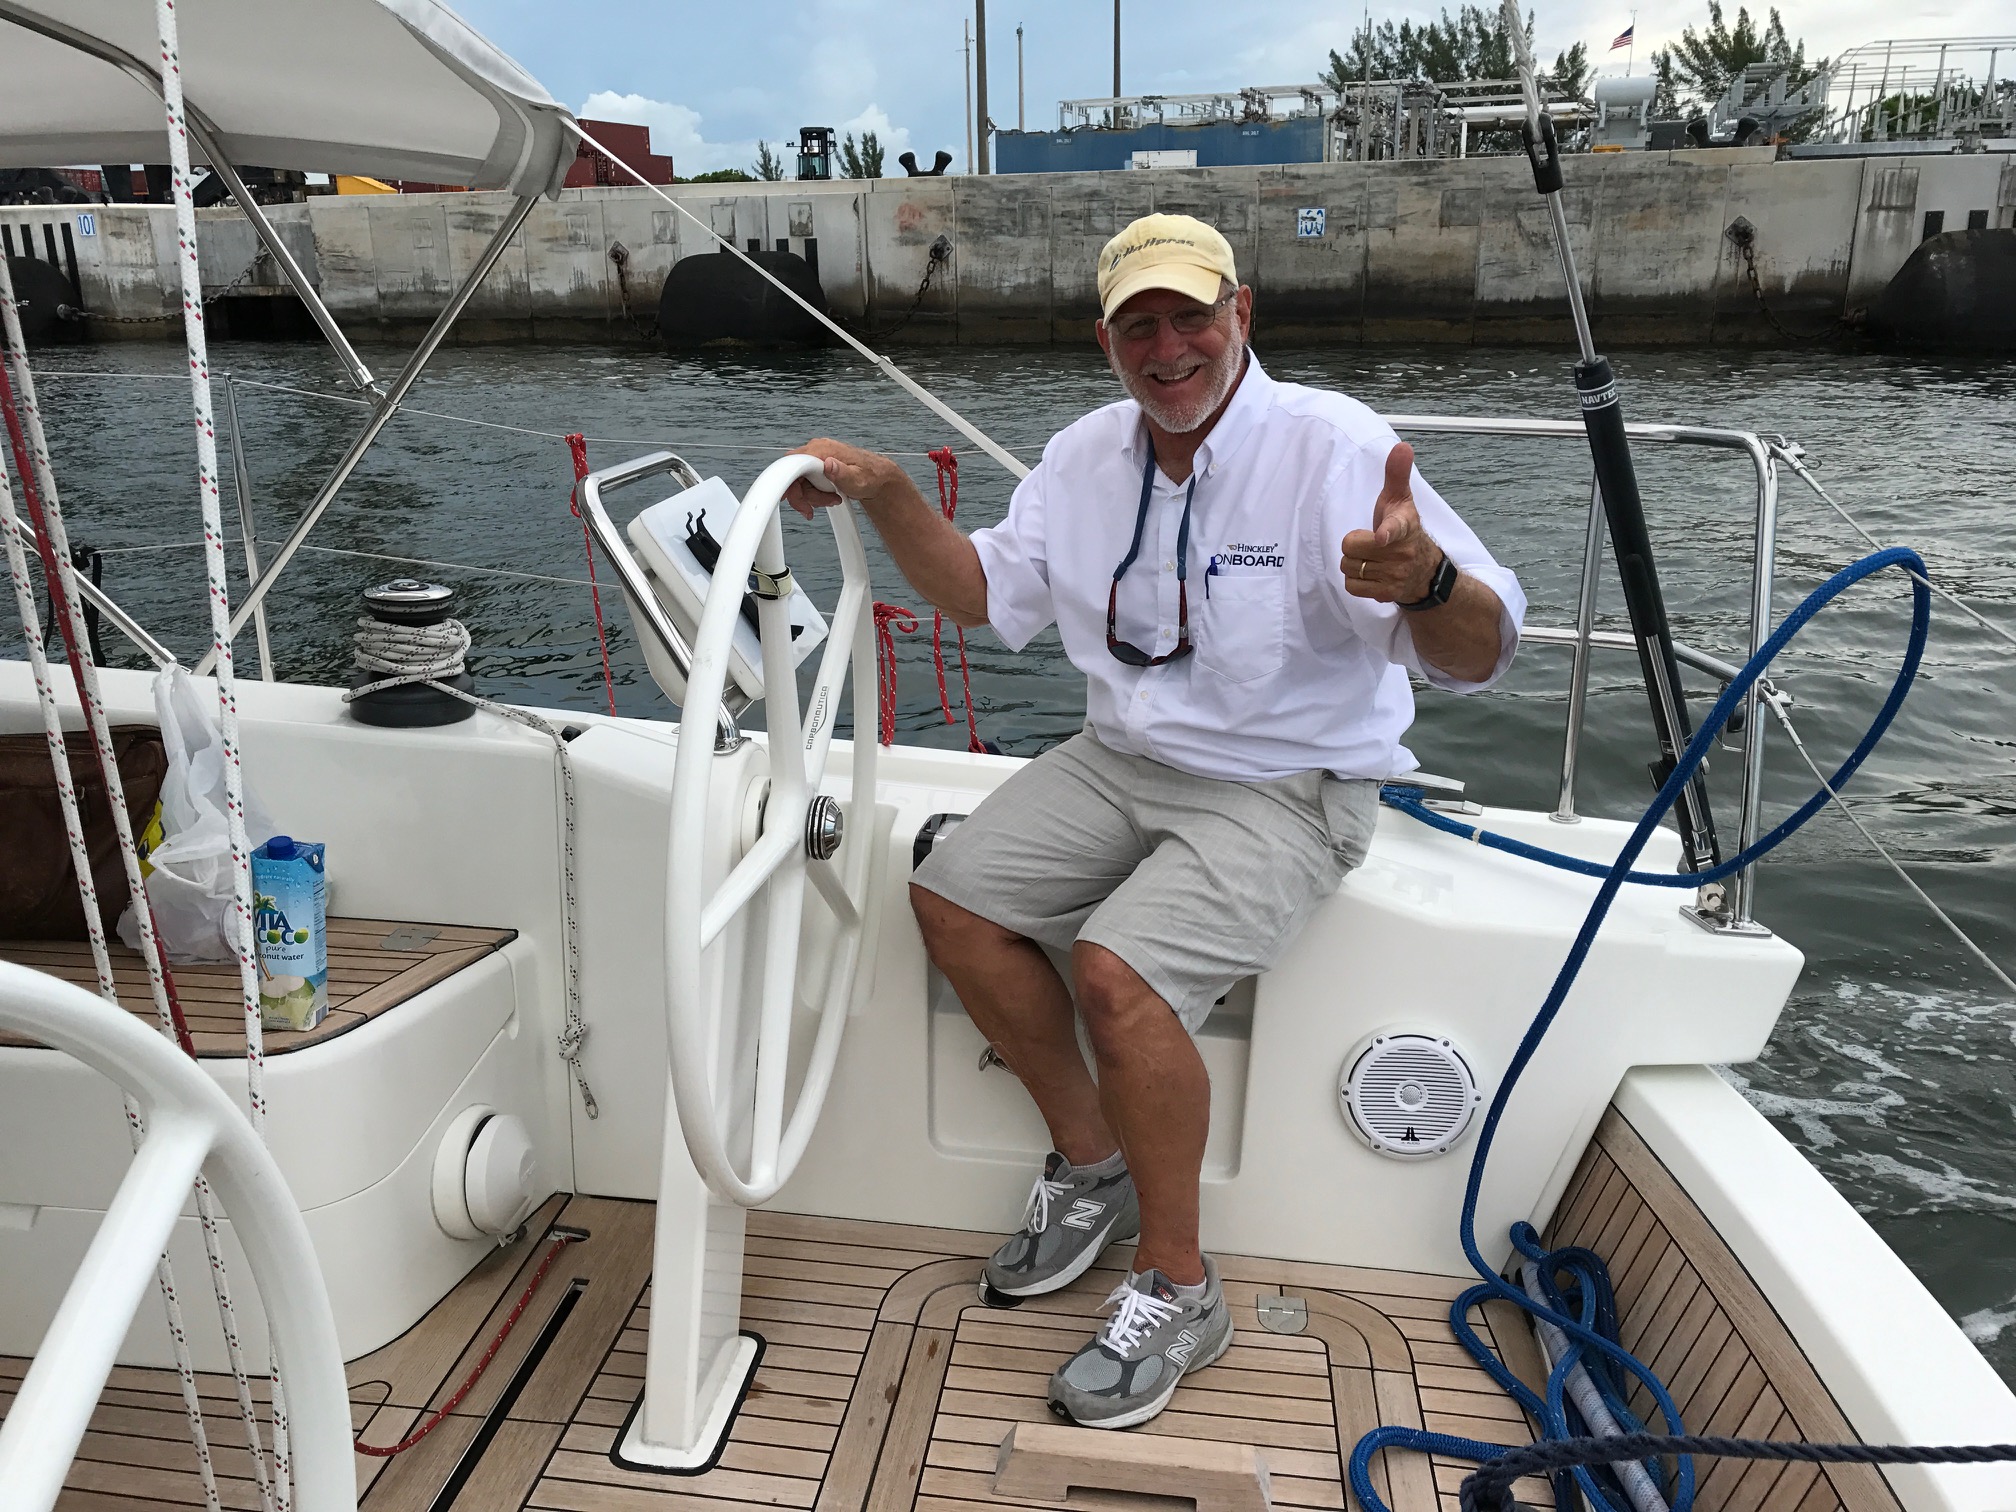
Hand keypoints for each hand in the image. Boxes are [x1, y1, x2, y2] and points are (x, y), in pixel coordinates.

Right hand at [783, 439, 902, 518]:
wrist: (877, 478)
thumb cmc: (871, 476)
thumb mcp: (858, 478)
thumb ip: (841, 472)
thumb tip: (828, 463)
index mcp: (823, 449)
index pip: (793, 462)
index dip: (786, 480)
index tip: (785, 496)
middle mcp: (816, 450)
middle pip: (792, 474)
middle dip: (803, 495)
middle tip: (818, 506)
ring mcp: (816, 457)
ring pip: (798, 481)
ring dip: (811, 497)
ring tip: (831, 500)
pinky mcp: (816, 466)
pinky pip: (804, 482)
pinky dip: (813, 494)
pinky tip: (827, 497)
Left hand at [1341, 442, 1444, 603]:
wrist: (1423, 570)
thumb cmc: (1404, 529)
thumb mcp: (1400, 500)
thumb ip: (1397, 474)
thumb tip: (1402, 446)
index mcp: (1405, 525)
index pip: (1395, 527)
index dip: (1386, 532)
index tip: (1381, 536)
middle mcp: (1402, 552)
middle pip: (1350, 546)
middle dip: (1354, 545)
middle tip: (1370, 543)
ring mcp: (1395, 575)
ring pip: (1349, 566)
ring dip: (1354, 563)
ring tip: (1372, 559)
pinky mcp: (1387, 593)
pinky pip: (1352, 585)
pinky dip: (1355, 580)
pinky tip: (1370, 574)